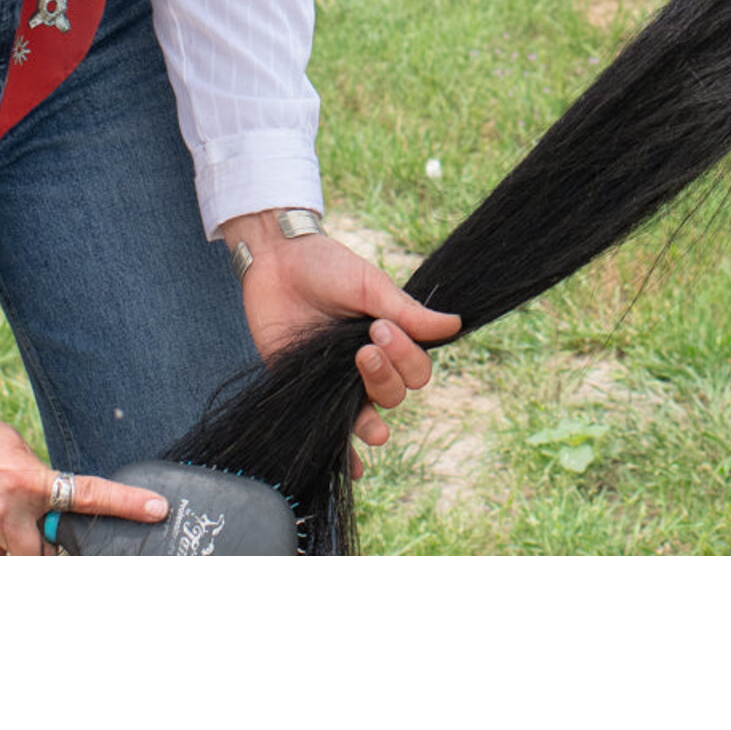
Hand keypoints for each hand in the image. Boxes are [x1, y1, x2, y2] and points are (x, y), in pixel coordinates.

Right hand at [0, 397, 168, 554]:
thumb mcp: (9, 447)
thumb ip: (32, 480)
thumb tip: (47, 506)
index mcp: (26, 480)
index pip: (85, 495)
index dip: (125, 505)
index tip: (155, 511)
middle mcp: (2, 513)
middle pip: (41, 560)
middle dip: (44, 554)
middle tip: (36, 539)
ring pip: (2, 561)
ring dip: (3, 544)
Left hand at [219, 211, 459, 479]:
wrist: (275, 260)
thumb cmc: (326, 265)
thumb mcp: (368, 283)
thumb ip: (405, 311)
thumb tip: (455, 324)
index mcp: (389, 340)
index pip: (416, 369)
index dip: (405, 357)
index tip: (380, 328)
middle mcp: (366, 365)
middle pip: (395, 394)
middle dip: (384, 378)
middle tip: (363, 349)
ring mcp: (337, 381)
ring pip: (369, 416)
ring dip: (373, 424)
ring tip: (372, 428)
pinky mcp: (308, 392)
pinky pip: (329, 431)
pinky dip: (344, 454)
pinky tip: (353, 469)